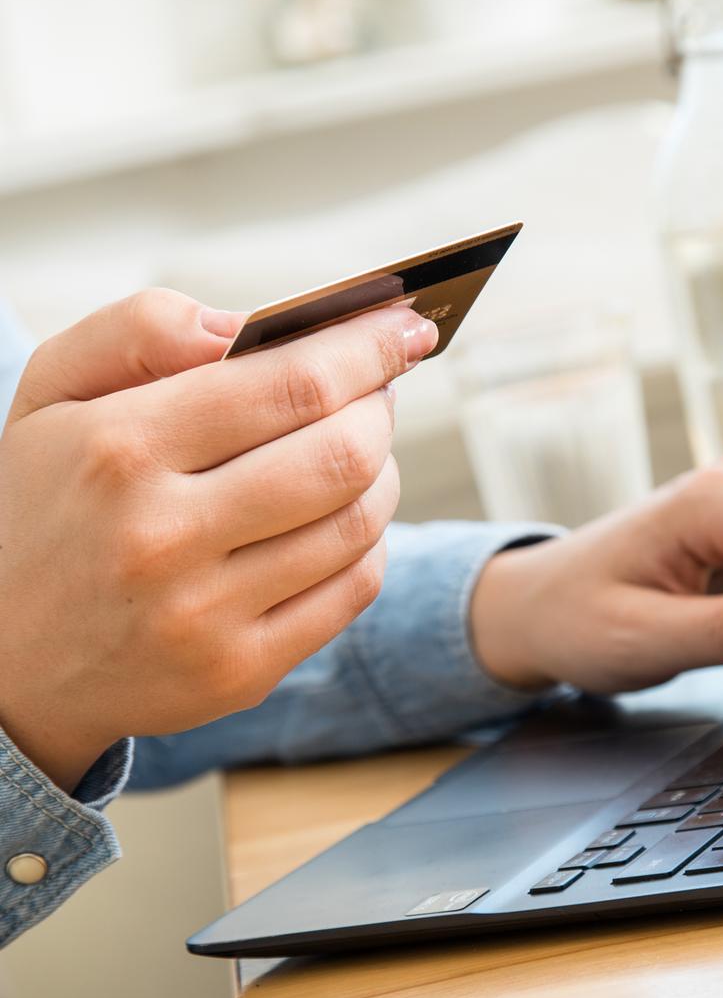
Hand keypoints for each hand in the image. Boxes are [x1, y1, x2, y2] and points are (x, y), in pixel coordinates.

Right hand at [0, 290, 437, 790]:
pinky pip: (353, 589)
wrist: (3, 660)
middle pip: (343, 454)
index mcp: (118, 451)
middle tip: (377, 389)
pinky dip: (368, 539)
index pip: (291, 384)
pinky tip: (341, 516)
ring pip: (359, 522)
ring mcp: (205, 616)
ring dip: (382, 471)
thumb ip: (137, 331)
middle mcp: (162, 538)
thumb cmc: (40, 507)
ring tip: (358, 447)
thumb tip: (243, 328)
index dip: (368, 348)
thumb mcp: (51, 395)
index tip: (407, 325)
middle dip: (381, 408)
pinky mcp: (239, 672)